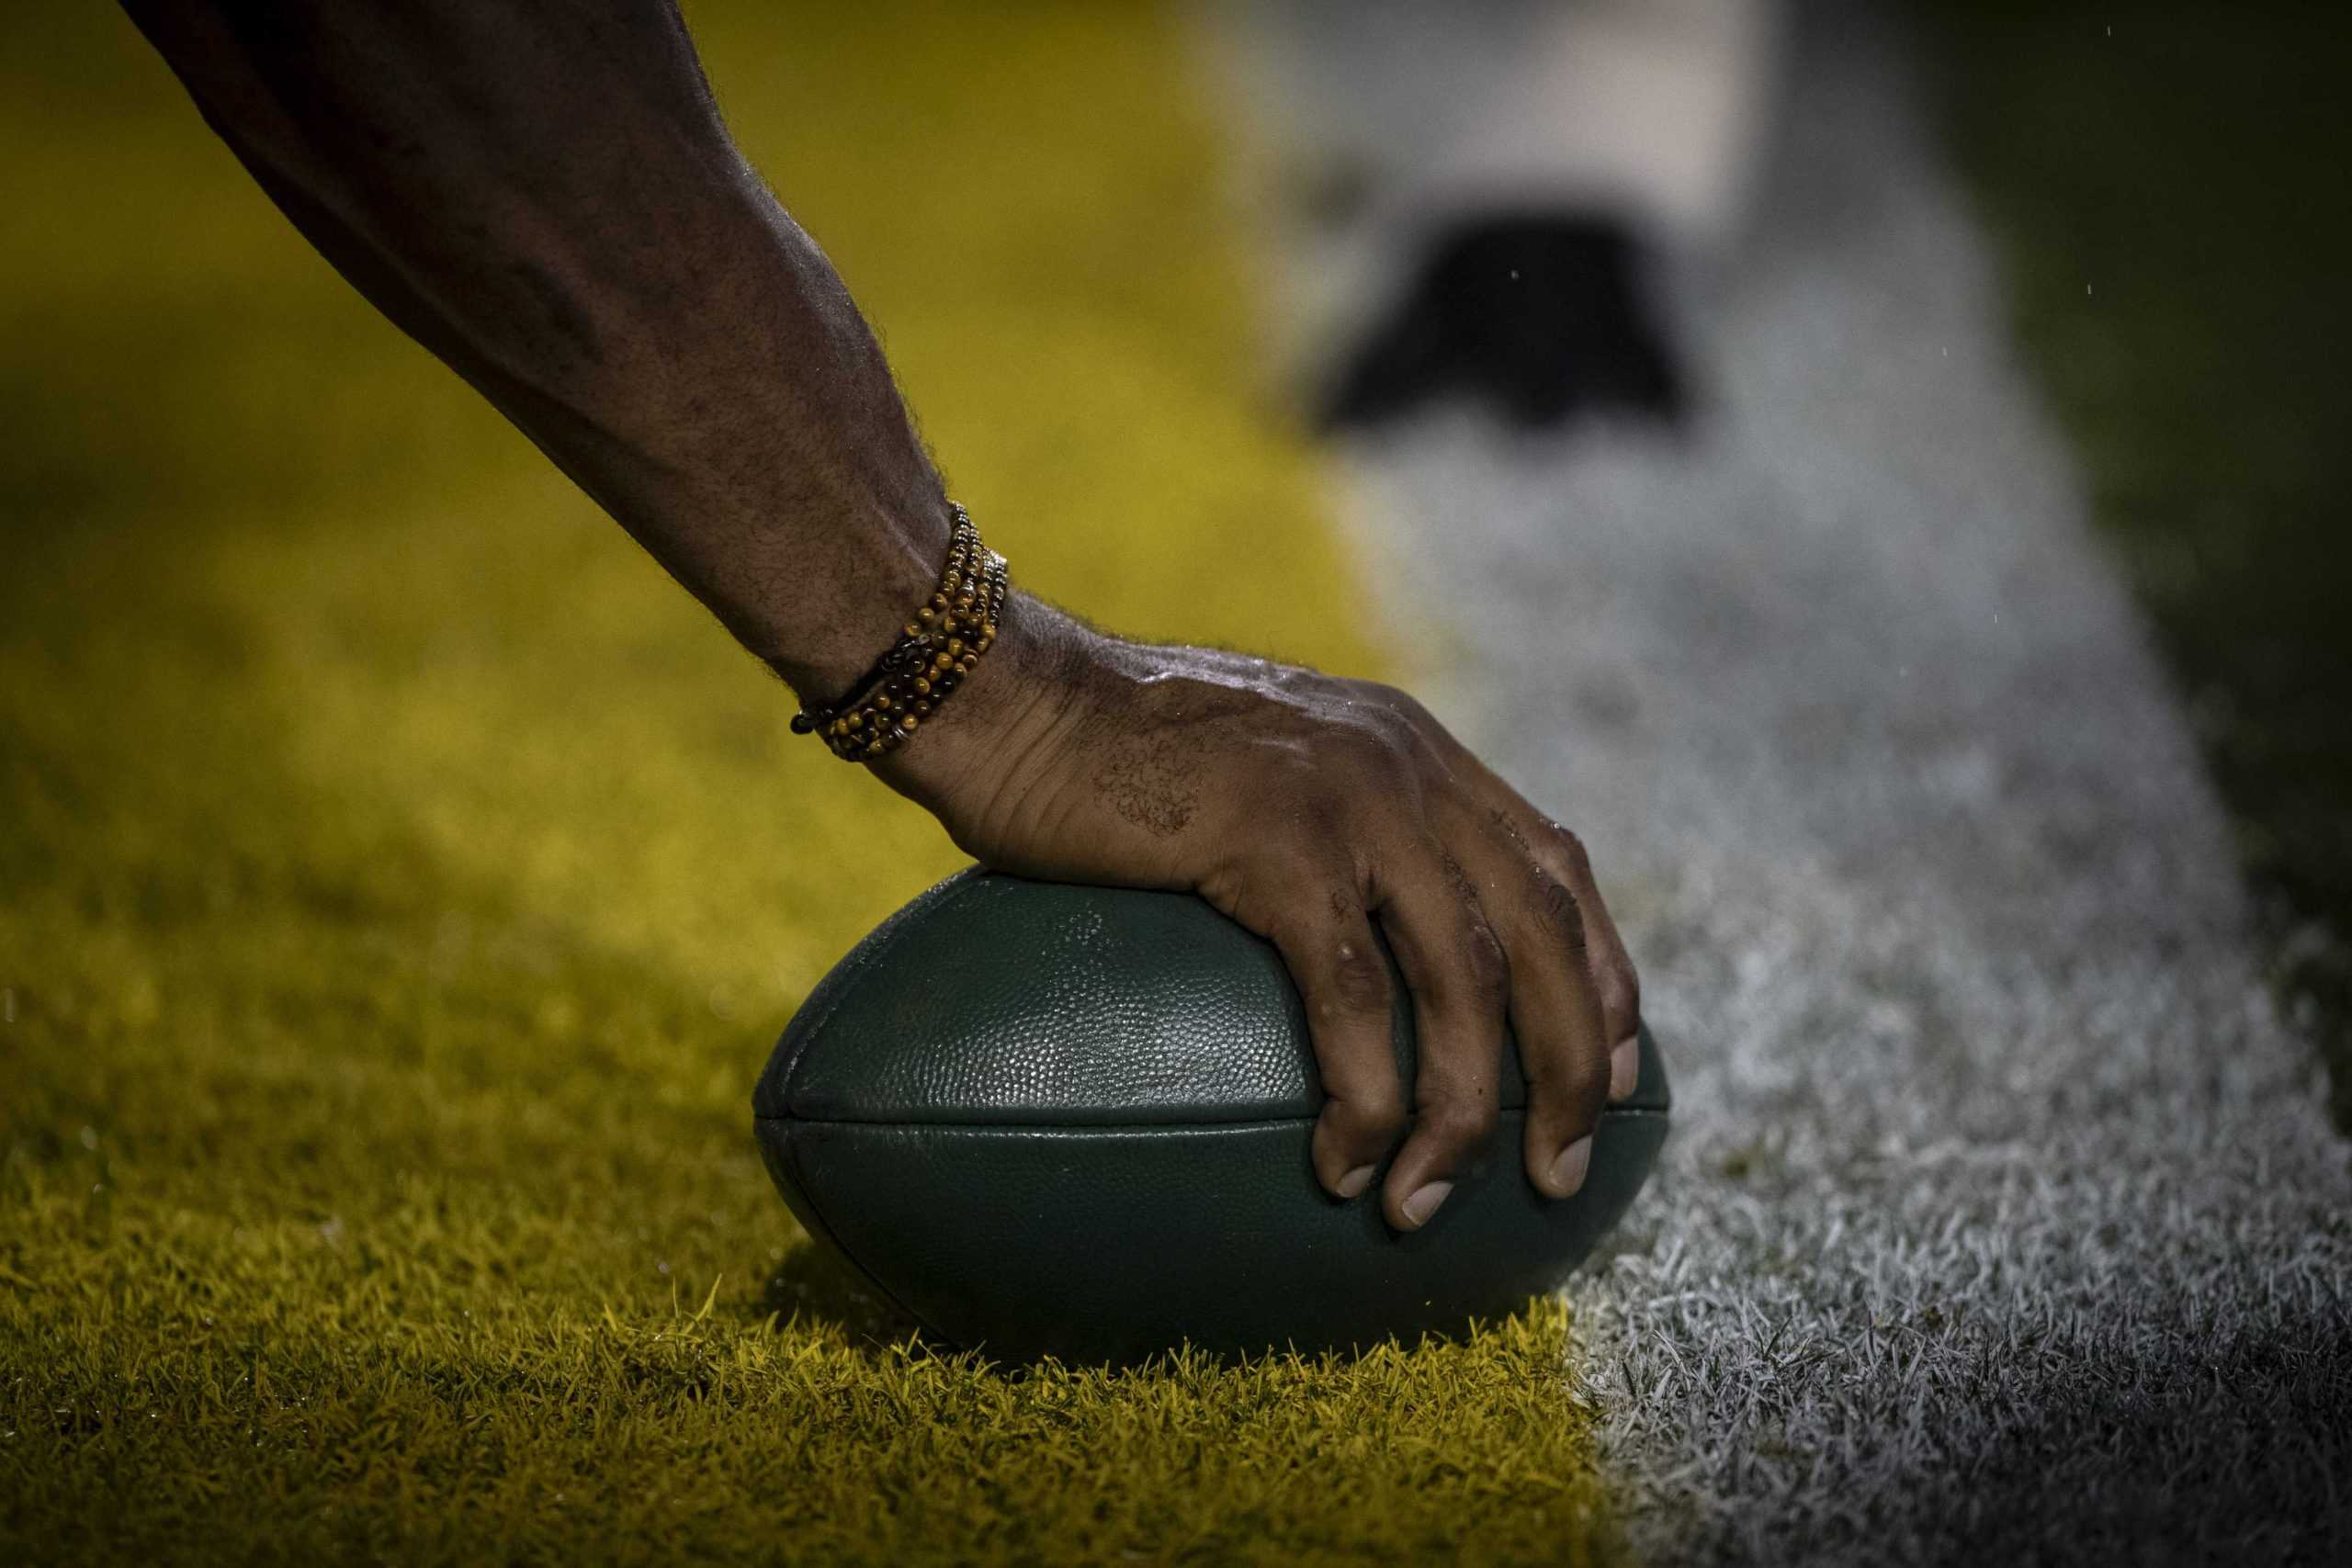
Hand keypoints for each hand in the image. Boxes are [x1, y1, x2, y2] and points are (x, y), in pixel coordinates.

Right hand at [878, 596, 1642, 1231]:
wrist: (1007, 694)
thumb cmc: (1101, 757)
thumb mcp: (1254, 773)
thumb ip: (1321, 830)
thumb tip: (1346, 943)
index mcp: (1409, 749)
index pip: (1553, 864)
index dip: (1601, 976)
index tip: (1614, 1075)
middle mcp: (1403, 765)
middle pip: (1541, 932)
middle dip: (1569, 1065)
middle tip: (1556, 1169)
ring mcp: (1346, 797)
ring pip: (1461, 977)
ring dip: (1465, 1108)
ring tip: (1428, 1201)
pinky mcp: (1275, 841)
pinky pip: (1350, 995)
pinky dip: (1363, 1093)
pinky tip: (1341, 1161)